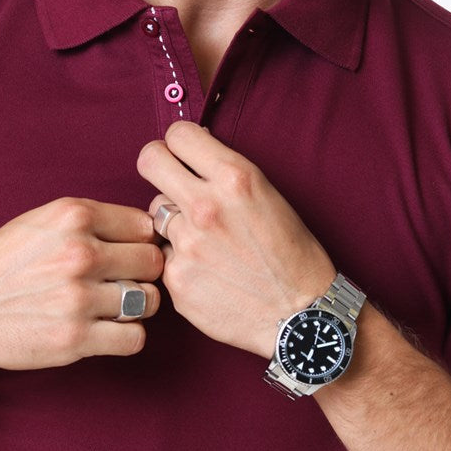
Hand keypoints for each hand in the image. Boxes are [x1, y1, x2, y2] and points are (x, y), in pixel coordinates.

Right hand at [0, 198, 163, 370]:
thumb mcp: (40, 221)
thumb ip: (88, 223)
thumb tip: (143, 232)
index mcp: (72, 216)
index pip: (143, 226)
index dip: (140, 240)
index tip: (128, 250)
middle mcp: (79, 253)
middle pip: (152, 261)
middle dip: (143, 271)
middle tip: (124, 279)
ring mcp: (78, 298)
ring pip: (148, 300)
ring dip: (137, 304)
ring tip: (115, 305)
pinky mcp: (73, 339)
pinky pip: (134, 338)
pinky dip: (126, 336)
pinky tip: (107, 329)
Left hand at [137, 122, 334, 357]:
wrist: (300, 315)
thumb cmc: (291, 253)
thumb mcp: (267, 195)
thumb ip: (224, 174)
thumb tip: (191, 155)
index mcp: (234, 178)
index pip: (178, 135)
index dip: (179, 143)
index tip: (182, 154)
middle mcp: (205, 206)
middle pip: (149, 162)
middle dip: (157, 165)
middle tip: (169, 179)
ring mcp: (186, 244)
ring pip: (155, 213)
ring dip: (173, 221)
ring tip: (204, 240)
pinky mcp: (175, 279)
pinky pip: (163, 254)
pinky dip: (179, 259)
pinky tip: (207, 271)